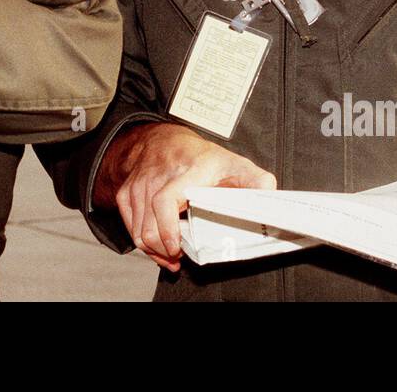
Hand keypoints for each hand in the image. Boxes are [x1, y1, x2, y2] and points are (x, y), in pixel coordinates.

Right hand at [96, 122, 276, 271]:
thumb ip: (254, 180)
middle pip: (149, 225)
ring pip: (139, 232)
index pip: (165, 200)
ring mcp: (139, 186)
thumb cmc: (199, 156)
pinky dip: (143, 243)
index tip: (177, 246)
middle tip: (180, 257)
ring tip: (172, 254)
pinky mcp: (127, 193)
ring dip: (154, 250)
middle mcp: (158, 178)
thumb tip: (269, 194)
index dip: (168, 228)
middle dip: (163, 249)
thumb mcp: (233, 163)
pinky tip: (159, 246)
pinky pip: (130, 227)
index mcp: (185, 172)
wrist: (163, 140)